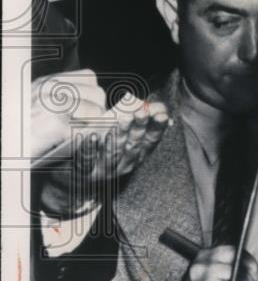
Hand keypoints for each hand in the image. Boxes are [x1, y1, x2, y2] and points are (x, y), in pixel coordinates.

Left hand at [33, 70, 171, 215]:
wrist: (73, 172)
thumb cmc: (103, 145)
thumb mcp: (125, 130)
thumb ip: (142, 119)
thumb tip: (160, 109)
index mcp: (137, 155)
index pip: (151, 141)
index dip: (157, 128)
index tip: (161, 115)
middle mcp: (123, 165)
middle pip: (134, 146)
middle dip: (139, 127)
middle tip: (142, 111)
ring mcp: (104, 170)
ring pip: (114, 152)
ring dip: (120, 135)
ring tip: (124, 118)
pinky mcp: (84, 171)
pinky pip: (87, 159)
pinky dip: (90, 147)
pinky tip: (92, 135)